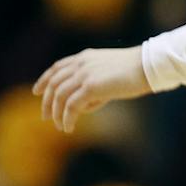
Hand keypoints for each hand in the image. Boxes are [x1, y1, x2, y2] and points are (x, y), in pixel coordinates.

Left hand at [34, 46, 150, 132]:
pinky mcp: (91, 87)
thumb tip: (83, 107)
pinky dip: (67, 118)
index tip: (36, 91)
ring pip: (60, 96)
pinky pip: (71, 106)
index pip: (57, 67)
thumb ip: (93, 86)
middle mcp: (80, 64)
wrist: (148, 66)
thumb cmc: (134, 72)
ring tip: (59, 126)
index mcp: (84, 57)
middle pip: (54, 83)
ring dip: (57, 113)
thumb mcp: (108, 74)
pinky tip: (69, 127)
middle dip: (46, 101)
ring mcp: (84, 74)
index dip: (44, 80)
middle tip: (45, 116)